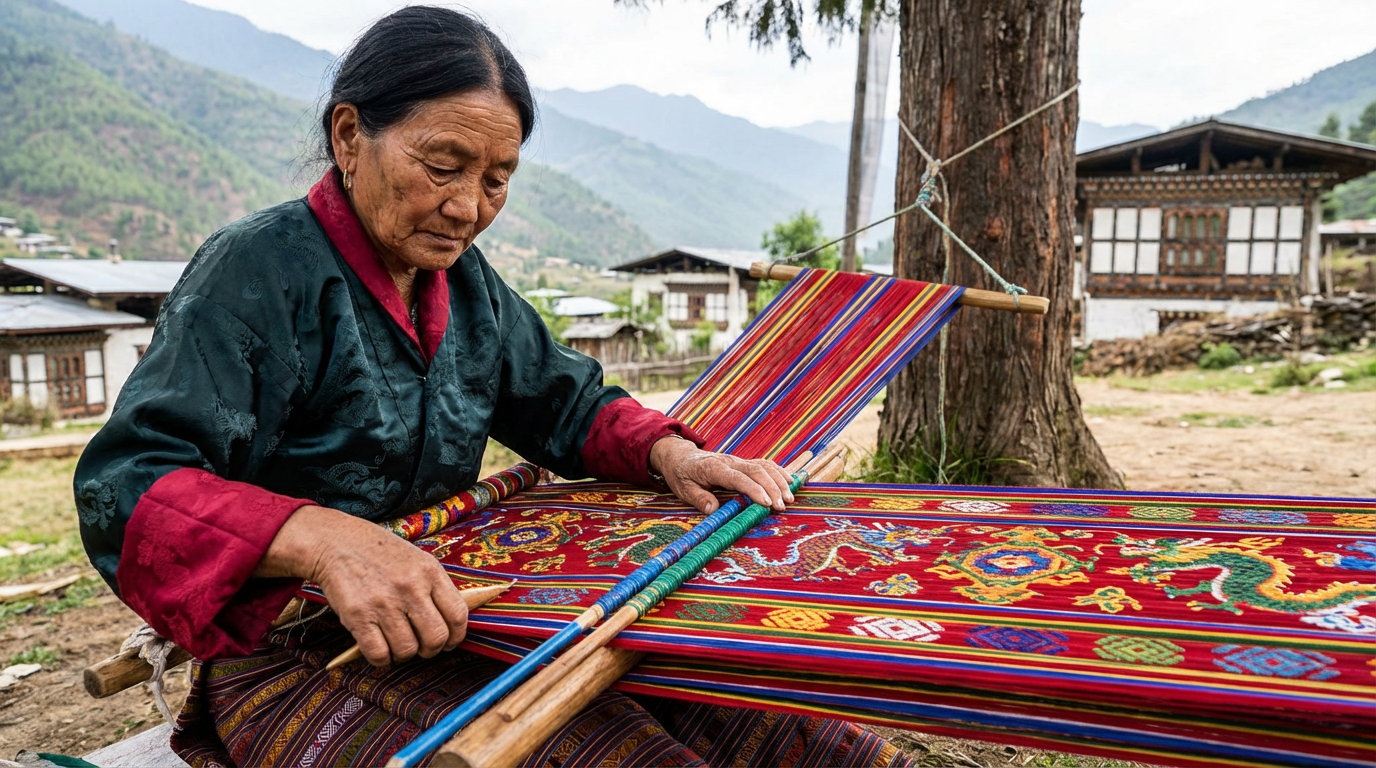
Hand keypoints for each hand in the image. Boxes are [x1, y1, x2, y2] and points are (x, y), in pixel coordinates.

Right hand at [253, 506, 466, 666]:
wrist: (334, 542)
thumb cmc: (379, 553)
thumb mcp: (416, 559)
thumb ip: (434, 587)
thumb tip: (452, 623)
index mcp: (429, 571)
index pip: (458, 615)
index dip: (456, 636)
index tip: (449, 641)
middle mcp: (410, 587)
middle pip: (436, 638)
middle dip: (431, 649)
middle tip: (422, 646)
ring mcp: (384, 602)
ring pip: (407, 650)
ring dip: (404, 654)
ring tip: (397, 643)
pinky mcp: (358, 616)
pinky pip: (379, 654)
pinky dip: (381, 659)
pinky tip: (380, 648)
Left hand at [648, 436, 794, 513]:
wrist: (681, 456)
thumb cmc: (682, 475)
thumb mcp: (683, 489)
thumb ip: (699, 498)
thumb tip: (713, 510)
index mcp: (714, 468)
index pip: (738, 478)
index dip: (754, 490)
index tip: (766, 504)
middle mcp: (730, 462)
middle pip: (756, 471)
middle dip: (772, 488)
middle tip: (782, 506)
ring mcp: (738, 460)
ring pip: (764, 466)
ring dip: (779, 480)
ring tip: (790, 498)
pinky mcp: (743, 462)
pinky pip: (764, 464)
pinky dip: (779, 472)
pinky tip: (790, 482)